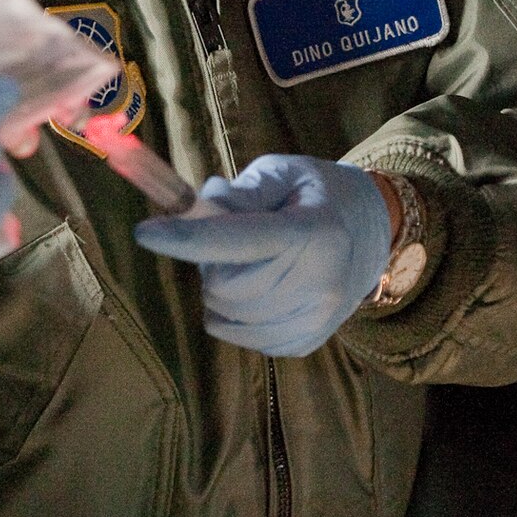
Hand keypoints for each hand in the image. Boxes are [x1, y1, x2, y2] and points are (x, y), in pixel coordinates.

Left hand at [133, 154, 392, 355]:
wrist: (370, 233)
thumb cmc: (315, 195)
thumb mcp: (282, 173)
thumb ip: (239, 191)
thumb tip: (194, 208)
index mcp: (314, 232)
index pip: (240, 241)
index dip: (188, 238)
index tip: (145, 232)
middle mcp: (319, 283)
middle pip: (225, 285)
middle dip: (211, 262)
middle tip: (230, 239)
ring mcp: (314, 321)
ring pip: (226, 315)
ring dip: (220, 289)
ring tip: (249, 263)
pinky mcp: (304, 343)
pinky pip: (238, 336)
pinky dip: (232, 313)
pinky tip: (257, 288)